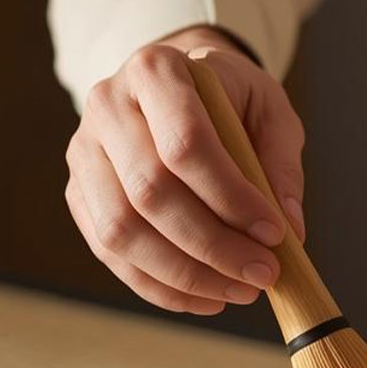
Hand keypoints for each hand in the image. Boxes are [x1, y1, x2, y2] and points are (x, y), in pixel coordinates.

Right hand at [64, 26, 305, 313]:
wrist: (172, 92)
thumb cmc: (226, 101)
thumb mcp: (268, 111)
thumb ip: (280, 165)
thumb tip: (289, 231)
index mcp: (155, 70)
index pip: (185, 143)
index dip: (230, 197)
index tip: (273, 233)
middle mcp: (107, 106)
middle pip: (150, 193)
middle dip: (211, 245)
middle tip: (261, 275)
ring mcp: (84, 152)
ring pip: (121, 231)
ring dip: (183, 275)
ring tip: (235, 292)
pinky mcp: (78, 194)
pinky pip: (109, 254)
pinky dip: (158, 286)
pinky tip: (203, 297)